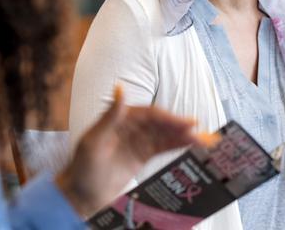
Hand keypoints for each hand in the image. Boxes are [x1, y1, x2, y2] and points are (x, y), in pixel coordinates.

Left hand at [55, 85, 200, 217]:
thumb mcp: (94, 142)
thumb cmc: (82, 169)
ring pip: (165, 135)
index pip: (150, 115)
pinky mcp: (143, 155)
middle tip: (201, 133)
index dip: (170, 118)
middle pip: (161, 124)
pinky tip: (192, 145)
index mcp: (120, 118)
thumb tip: (120, 88)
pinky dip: (178, 146)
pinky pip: (163, 148)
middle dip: (181, 128)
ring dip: (184, 137)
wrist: (80, 196)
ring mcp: (138, 141)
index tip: (187, 123)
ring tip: (204, 141)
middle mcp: (131, 126)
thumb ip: (110, 116)